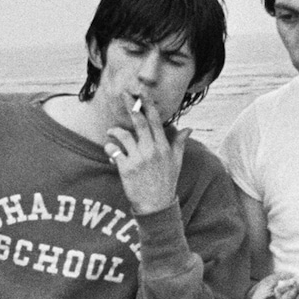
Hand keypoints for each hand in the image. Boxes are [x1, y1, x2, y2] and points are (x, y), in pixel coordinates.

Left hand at [103, 96, 181, 213]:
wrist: (156, 206)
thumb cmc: (166, 182)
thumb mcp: (176, 162)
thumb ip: (180, 143)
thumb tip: (188, 129)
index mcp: (164, 147)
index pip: (156, 120)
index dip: (148, 104)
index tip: (141, 92)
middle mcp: (152, 150)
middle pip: (139, 122)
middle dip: (130, 106)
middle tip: (123, 93)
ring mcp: (139, 159)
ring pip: (123, 135)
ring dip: (114, 131)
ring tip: (111, 131)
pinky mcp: (126, 169)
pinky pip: (114, 151)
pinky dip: (109, 149)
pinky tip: (110, 151)